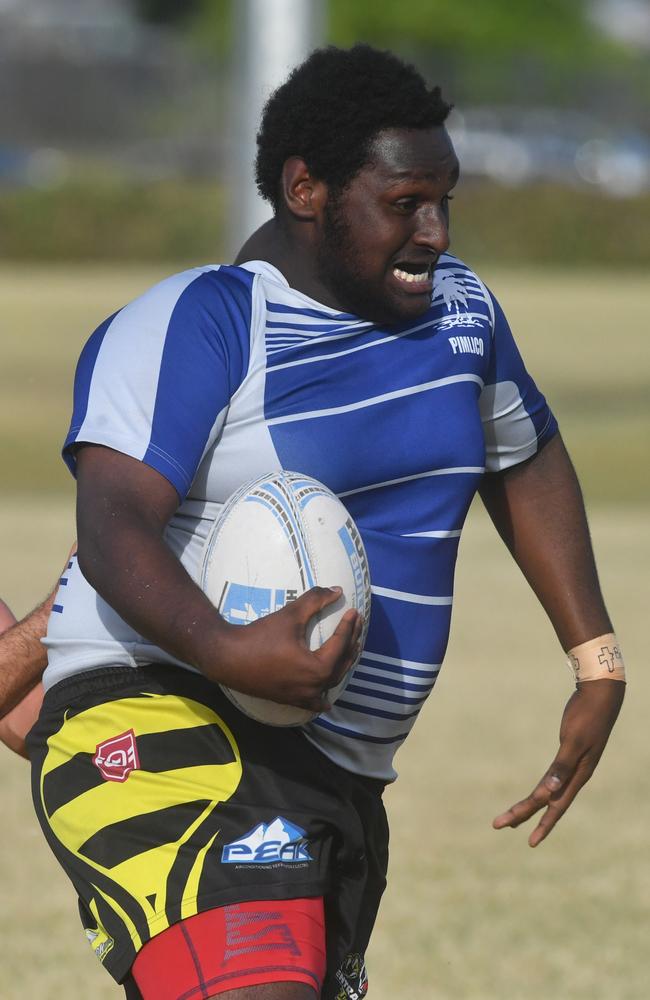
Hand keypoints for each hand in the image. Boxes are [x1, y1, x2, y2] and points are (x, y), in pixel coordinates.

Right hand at [210, 586, 362, 712]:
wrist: (227, 657)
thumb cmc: (260, 636)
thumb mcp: (290, 615)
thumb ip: (315, 601)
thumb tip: (337, 590)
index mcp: (318, 668)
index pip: (341, 644)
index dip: (348, 626)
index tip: (354, 612)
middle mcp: (314, 687)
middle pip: (341, 664)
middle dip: (350, 643)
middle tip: (355, 626)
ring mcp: (301, 697)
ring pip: (331, 682)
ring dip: (342, 665)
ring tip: (349, 650)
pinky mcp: (289, 700)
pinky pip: (313, 701)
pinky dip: (322, 696)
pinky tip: (325, 699)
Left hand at [492, 678, 623, 846]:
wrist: (600, 695)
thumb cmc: (587, 716)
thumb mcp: (575, 740)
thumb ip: (563, 766)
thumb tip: (548, 793)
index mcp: (577, 775)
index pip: (553, 805)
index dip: (541, 823)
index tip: (529, 842)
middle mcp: (575, 775)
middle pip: (546, 802)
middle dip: (523, 815)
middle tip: (498, 825)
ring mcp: (573, 765)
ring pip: (548, 792)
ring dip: (530, 805)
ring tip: (513, 819)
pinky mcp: (568, 754)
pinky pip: (552, 777)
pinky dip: (542, 789)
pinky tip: (539, 794)